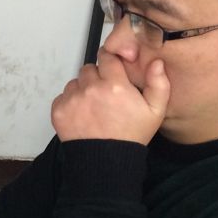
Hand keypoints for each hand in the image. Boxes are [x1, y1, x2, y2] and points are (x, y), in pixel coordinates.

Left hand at [51, 51, 169, 143]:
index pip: (107, 56)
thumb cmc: (131, 135)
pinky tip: (83, 115)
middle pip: (89, 69)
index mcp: (114, 85)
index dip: (110, 61)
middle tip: (105, 94)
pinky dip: (70, 102)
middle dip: (97, 77)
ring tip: (94, 107)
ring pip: (75, 82)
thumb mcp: (155, 111)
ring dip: (83, 89)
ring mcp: (72, 99)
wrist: (106, 161)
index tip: (113, 69)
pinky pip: (62, 96)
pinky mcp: (58, 110)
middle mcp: (90, 88)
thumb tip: (156, 62)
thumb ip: (158, 83)